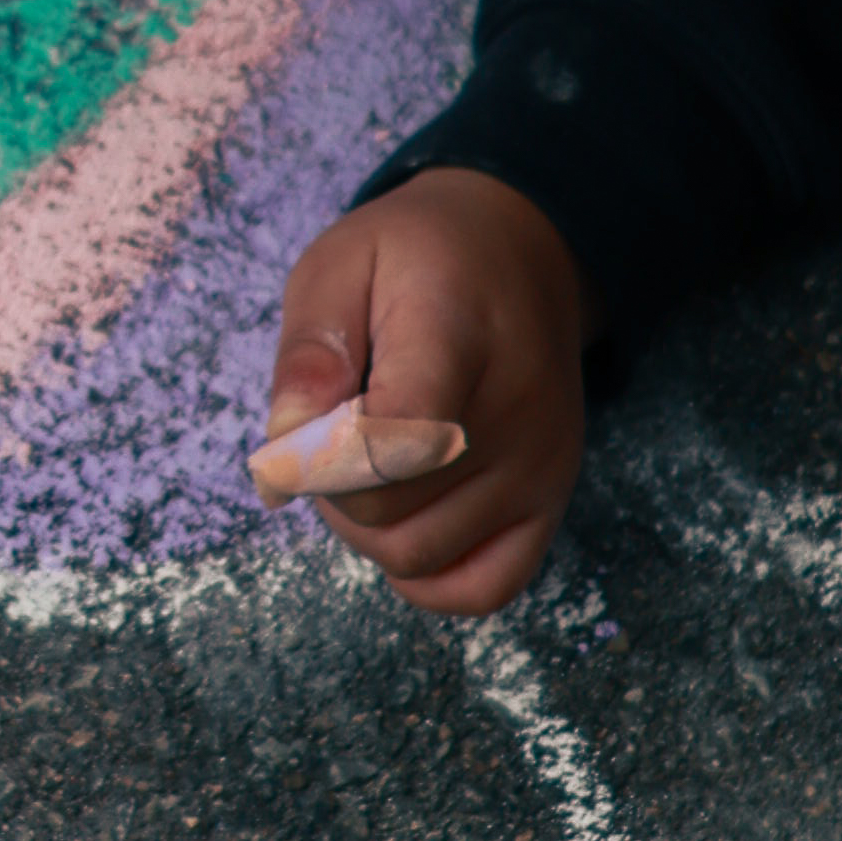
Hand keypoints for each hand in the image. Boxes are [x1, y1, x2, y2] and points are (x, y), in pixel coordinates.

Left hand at [249, 170, 592, 618]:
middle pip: (384, 512)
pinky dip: (426, 573)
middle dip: (329, 484)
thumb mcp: (340, 264)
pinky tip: (405, 516)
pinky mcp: (552, 502)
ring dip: (366, 526)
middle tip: (334, 424)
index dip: (321, 458)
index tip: (300, 429)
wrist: (522, 251)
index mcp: (455, 335)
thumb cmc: (415, 259)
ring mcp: (542, 466)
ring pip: (414, 557)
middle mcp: (516, 412)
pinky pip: (481, 588)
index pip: (390, 446)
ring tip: (369, 459)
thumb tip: (289, 446)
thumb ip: (309, 350)